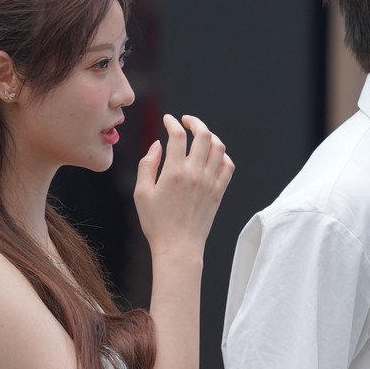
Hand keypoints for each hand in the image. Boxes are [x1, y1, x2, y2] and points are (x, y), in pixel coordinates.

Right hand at [133, 114, 234, 257]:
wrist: (178, 248)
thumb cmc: (156, 223)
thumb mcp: (141, 193)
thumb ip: (147, 164)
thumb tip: (157, 144)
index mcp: (174, 172)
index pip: (177, 135)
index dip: (172, 122)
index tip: (168, 120)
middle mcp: (195, 173)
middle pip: (203, 134)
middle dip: (194, 122)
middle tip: (186, 121)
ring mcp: (210, 182)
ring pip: (218, 147)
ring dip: (209, 135)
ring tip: (200, 136)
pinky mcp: (219, 192)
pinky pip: (228, 165)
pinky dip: (222, 155)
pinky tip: (212, 155)